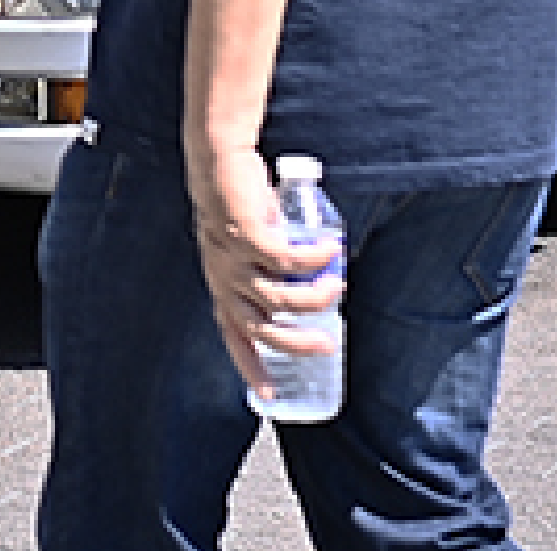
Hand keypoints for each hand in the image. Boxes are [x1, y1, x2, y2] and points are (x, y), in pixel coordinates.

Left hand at [183, 141, 338, 400]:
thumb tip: (310, 286)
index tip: (270, 395)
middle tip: (330, 345)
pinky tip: (331, 249)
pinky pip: (286, 258)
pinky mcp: (246, 233)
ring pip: (279, 295)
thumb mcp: (248, 247)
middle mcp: (225, 278)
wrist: (218, 161)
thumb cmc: (237, 206)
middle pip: (262, 327)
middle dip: (298, 343)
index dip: (250, 367)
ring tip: (337, 286)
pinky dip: (313, 257)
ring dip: (315, 296)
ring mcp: (233, 258)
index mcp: (222, 287)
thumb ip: (269, 269)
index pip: (233, 336)